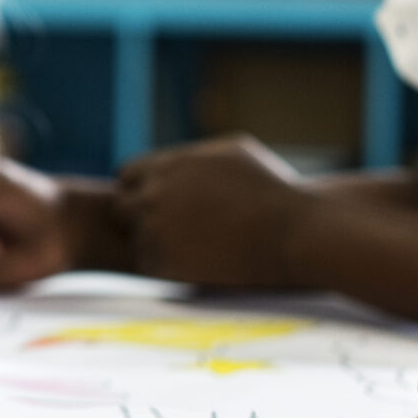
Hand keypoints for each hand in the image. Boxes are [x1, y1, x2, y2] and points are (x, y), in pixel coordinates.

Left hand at [117, 136, 305, 286]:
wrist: (295, 234)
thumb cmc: (274, 191)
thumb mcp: (233, 151)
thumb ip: (195, 155)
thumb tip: (179, 158)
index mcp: (167, 165)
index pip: (127, 176)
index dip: (142, 191)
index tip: (161, 204)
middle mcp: (153, 194)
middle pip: (122, 207)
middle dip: (139, 217)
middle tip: (170, 230)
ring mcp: (154, 229)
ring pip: (134, 238)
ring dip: (153, 243)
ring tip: (192, 248)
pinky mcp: (162, 263)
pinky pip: (147, 264)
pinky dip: (164, 266)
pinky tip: (195, 264)